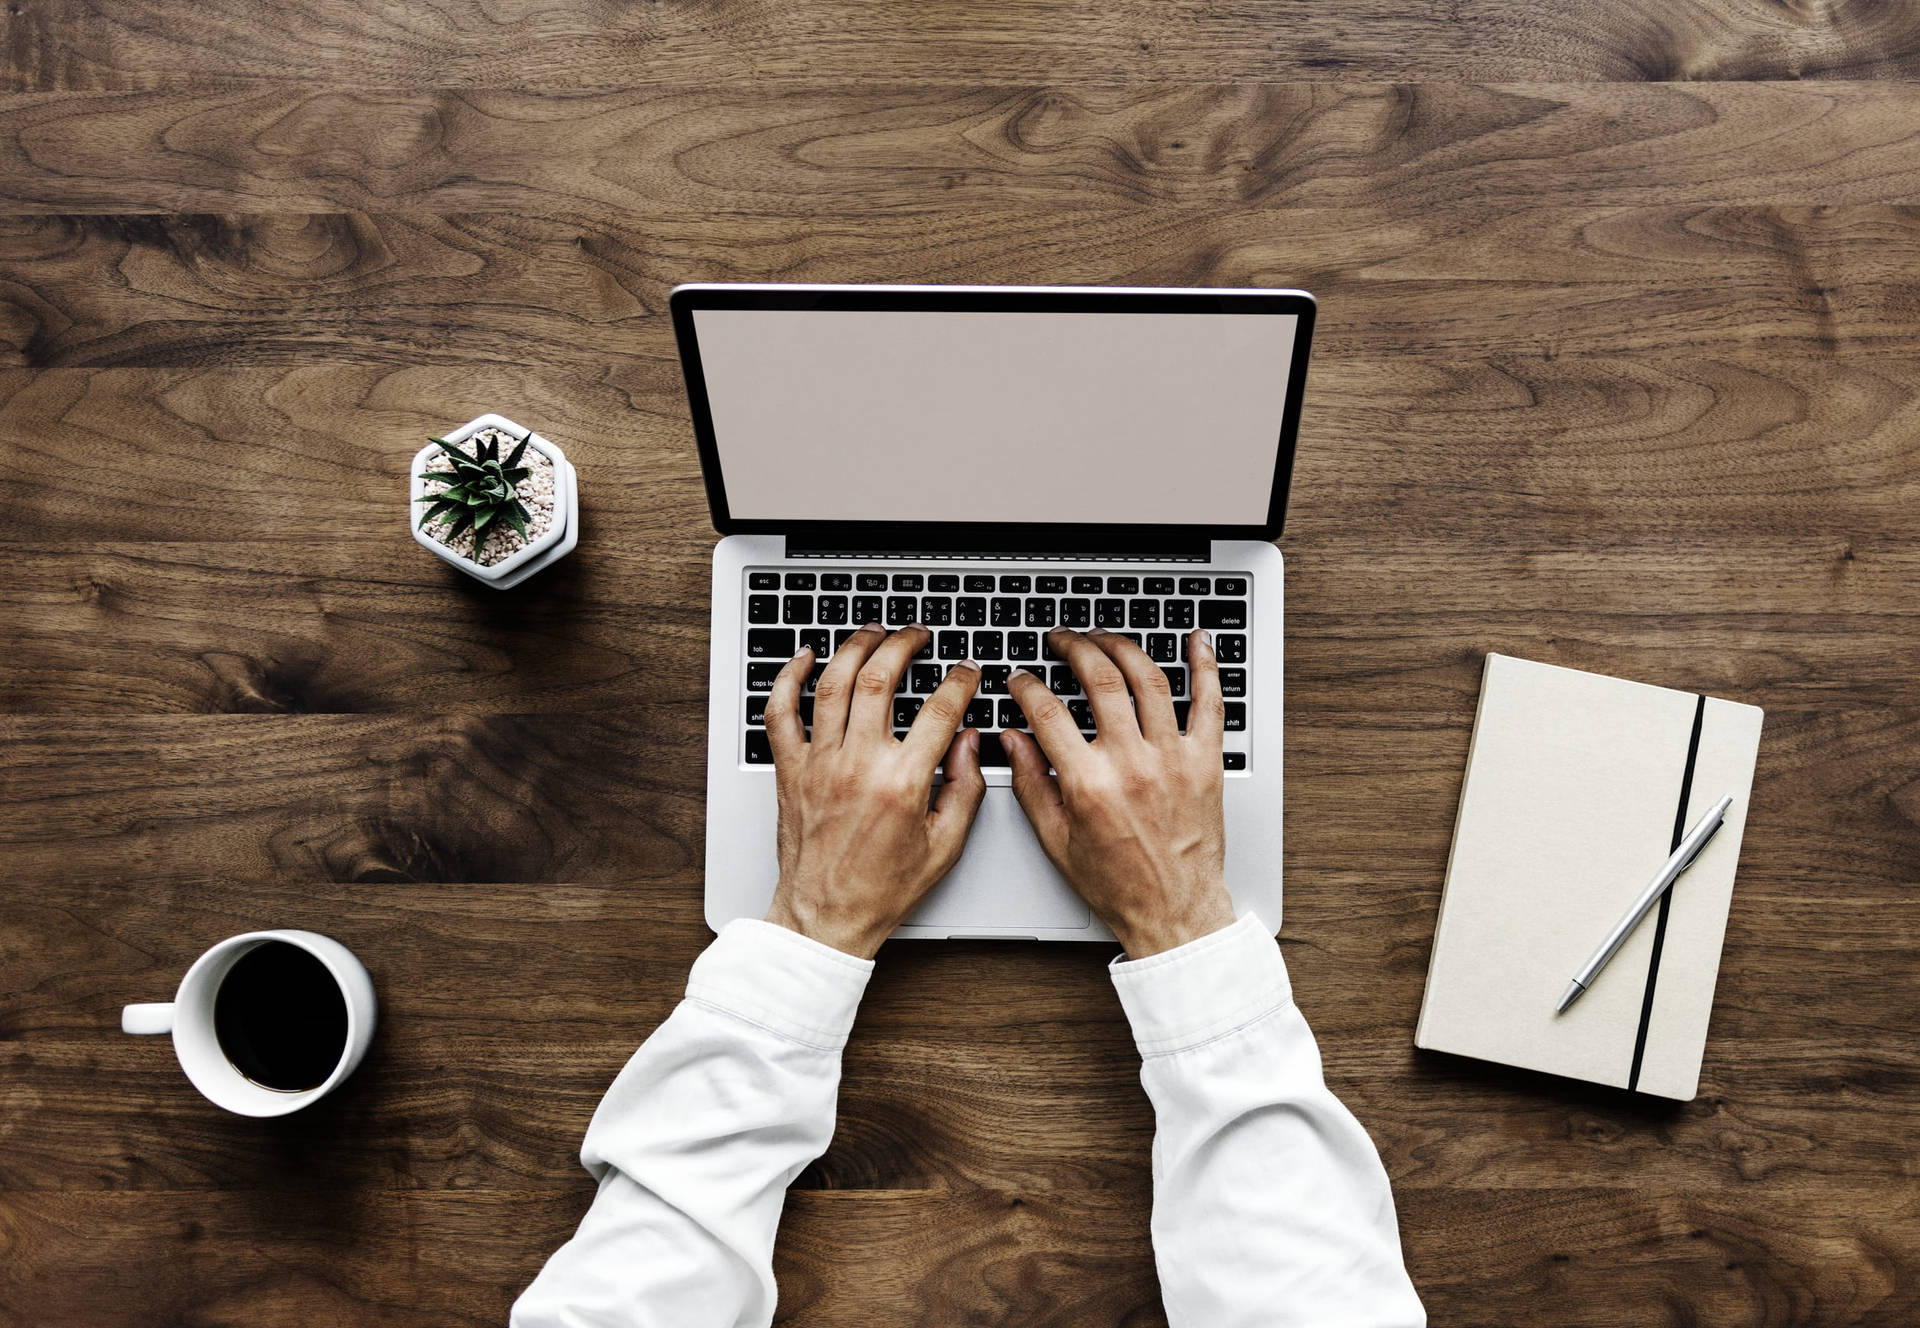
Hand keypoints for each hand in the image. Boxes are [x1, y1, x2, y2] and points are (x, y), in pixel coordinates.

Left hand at [761, 624, 986, 957]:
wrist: (826, 916)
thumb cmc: (881, 888)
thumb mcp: (945, 845)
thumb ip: (966, 788)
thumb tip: (972, 744)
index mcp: (903, 783)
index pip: (939, 710)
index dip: (959, 681)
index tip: (966, 671)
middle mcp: (858, 764)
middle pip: (881, 679)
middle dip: (904, 644)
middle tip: (917, 635)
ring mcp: (819, 763)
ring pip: (833, 683)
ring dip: (854, 647)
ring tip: (873, 632)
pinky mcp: (790, 770)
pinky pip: (780, 712)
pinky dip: (789, 677)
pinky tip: (805, 658)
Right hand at [1002, 628, 1234, 958]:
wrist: (1174, 911)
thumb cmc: (1118, 884)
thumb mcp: (1056, 840)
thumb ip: (1030, 783)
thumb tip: (1011, 740)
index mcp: (1089, 784)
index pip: (1048, 712)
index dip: (1027, 686)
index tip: (1020, 678)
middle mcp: (1132, 764)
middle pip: (1100, 680)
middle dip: (1075, 647)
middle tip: (1063, 640)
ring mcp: (1173, 759)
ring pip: (1149, 679)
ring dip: (1124, 646)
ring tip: (1106, 637)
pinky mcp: (1206, 762)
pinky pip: (1209, 703)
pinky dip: (1205, 667)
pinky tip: (1198, 640)